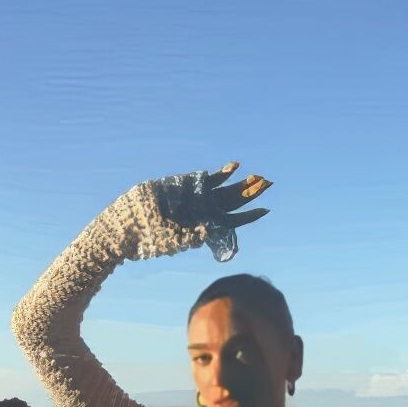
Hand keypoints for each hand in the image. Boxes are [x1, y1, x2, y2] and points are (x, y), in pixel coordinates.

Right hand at [150, 161, 272, 261]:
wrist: (140, 219)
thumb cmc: (157, 235)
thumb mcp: (176, 240)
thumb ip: (192, 237)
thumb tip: (204, 236)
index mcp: (210, 225)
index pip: (235, 220)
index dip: (250, 216)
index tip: (265, 210)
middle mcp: (210, 210)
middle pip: (236, 201)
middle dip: (252, 194)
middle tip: (267, 184)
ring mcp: (203, 196)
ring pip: (228, 189)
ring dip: (243, 183)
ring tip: (257, 177)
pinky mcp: (193, 185)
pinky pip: (212, 178)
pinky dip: (224, 173)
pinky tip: (235, 166)